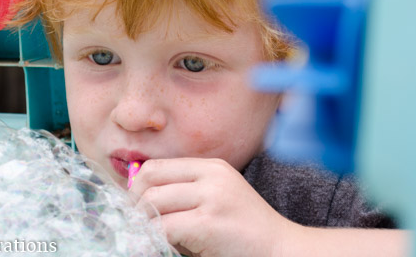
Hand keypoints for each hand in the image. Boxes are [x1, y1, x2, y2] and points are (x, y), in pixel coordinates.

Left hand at [130, 158, 293, 256]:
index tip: (132, 209)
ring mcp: (212, 197)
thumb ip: (186, 194)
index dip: (136, 187)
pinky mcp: (210, 223)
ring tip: (144, 239)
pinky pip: (164, 228)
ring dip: (141, 224)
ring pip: (153, 203)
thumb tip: (139, 202)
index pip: (157, 166)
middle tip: (133, 225)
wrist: (282, 251)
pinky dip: (152, 241)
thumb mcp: (216, 200)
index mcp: (212, 167)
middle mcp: (211, 176)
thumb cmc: (245, 234)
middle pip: (150, 179)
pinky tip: (155, 248)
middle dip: (134, 204)